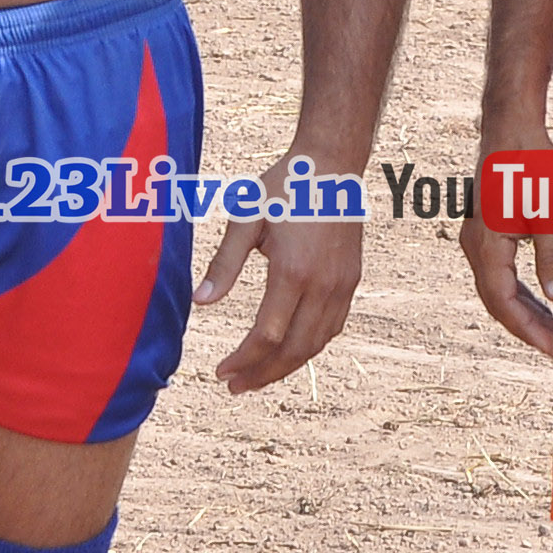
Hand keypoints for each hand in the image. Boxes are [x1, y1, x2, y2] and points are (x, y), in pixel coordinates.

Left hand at [198, 151, 361, 392]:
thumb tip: (201, 303)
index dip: (243, 360)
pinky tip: (289, 351)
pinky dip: (309, 347)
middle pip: (294, 350)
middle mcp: (323, 285)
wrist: (332, 165)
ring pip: (316, 344)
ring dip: (285, 367)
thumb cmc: (283, 187)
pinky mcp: (351, 281)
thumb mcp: (246, 218)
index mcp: (293, 271)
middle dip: (262, 375)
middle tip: (234, 387)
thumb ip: (224, 264)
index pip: (267, 335)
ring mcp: (342, 285)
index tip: (221, 372)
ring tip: (257, 378)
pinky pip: (332, 327)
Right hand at [461, 108, 552, 356]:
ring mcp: (478, 238)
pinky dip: (522, 291)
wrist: (511, 126)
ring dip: (526, 310)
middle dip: (529, 327)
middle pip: (498, 301)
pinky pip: (502, 272)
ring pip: (499, 288)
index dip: (530, 331)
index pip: (504, 303)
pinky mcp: (488, 230)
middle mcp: (475, 246)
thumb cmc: (531, 164)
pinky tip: (543, 299)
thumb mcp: (551, 211)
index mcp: (486, 245)